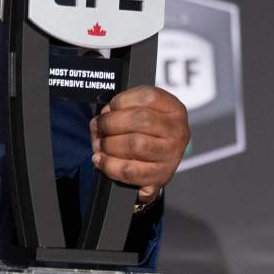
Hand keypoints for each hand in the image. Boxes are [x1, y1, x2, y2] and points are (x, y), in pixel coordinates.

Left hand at [89, 86, 190, 204]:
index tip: (108, 108)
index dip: (121, 101)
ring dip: (109, 144)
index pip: (149, 97)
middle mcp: (176, 131)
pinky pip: (130, 171)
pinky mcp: (160, 175)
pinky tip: (100, 160)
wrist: (159, 159)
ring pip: (136, 145)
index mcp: (173, 109)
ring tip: (98, 144)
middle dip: (110, 123)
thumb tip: (104, 116)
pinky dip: (109, 165)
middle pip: (141, 120)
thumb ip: (124, 107)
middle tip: (97, 126)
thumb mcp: (142, 109)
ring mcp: (171, 155)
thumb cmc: (146, 129)